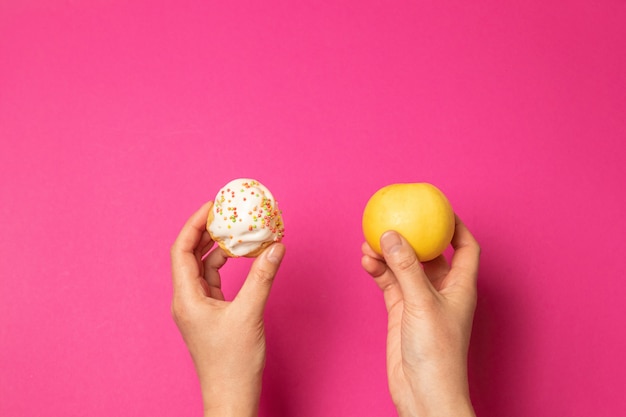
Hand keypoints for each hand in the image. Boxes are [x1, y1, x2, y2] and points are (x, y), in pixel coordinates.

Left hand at [171, 201, 285, 416]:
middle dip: (206, 232)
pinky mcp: (211, 313)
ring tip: (238, 232)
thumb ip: (262, 277)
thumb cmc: (233, 363)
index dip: (194, 225)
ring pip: (203, 267)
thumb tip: (275, 247)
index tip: (211, 207)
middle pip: (190, 255)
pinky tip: (242, 257)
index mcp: (187, 298)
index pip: (181, 250)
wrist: (232, 395)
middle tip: (226, 214)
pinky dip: (227, 265)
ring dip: (218, 248)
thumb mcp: (250, 314)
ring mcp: (198, 306)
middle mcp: (188, 299)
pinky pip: (214, 279)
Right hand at [361, 216, 478, 416]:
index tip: (439, 208)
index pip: (466, 247)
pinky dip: (378, 271)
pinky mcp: (401, 312)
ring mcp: (419, 301)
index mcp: (460, 285)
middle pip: (429, 253)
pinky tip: (366, 262)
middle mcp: (441, 290)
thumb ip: (405, 267)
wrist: (423, 393)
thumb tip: (391, 234)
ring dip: (388, 253)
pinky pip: (388, 283)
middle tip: (393, 219)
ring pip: (403, 267)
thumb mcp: (421, 303)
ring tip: (370, 242)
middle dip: (412, 236)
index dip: (456, 226)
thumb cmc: (437, 353)